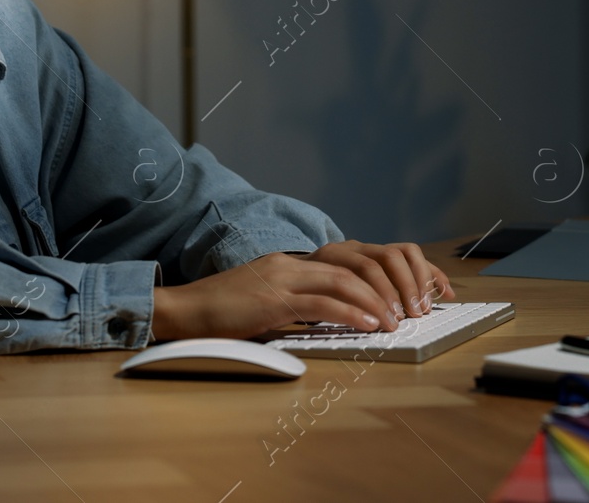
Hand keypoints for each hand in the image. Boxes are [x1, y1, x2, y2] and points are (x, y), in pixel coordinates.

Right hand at [149, 241, 454, 340]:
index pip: (343, 263)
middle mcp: (289, 264)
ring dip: (374, 302)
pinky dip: (351, 313)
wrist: (183, 311)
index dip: (374, 277)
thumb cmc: (220, 313)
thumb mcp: (264, 301)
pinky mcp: (274, 300)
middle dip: (383, 287)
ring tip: (393, 320)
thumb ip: (293, 303)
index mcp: (289, 263)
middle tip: (404, 309)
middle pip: (351, 266)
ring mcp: (282, 279)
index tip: (394, 296)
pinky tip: (369, 324)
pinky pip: (322, 304)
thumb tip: (325, 318)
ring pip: (342, 281)